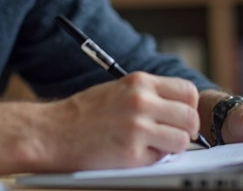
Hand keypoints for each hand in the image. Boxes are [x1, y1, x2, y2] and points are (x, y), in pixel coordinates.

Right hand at [44, 72, 200, 170]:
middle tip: (174, 136)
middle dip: (187, 130)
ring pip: (182, 140)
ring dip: (171, 146)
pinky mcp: (131, 153)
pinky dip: (151, 159)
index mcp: (139, 82)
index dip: (189, 108)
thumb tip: (180, 109)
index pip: (187, 92)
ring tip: (152, 146)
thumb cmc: (83, 113)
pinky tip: (132, 153)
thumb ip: (148, 95)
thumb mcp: (118, 90)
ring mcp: (137, 128)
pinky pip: (160, 159)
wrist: (52, 132)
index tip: (182, 117)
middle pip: (190, 117)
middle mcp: (141, 101)